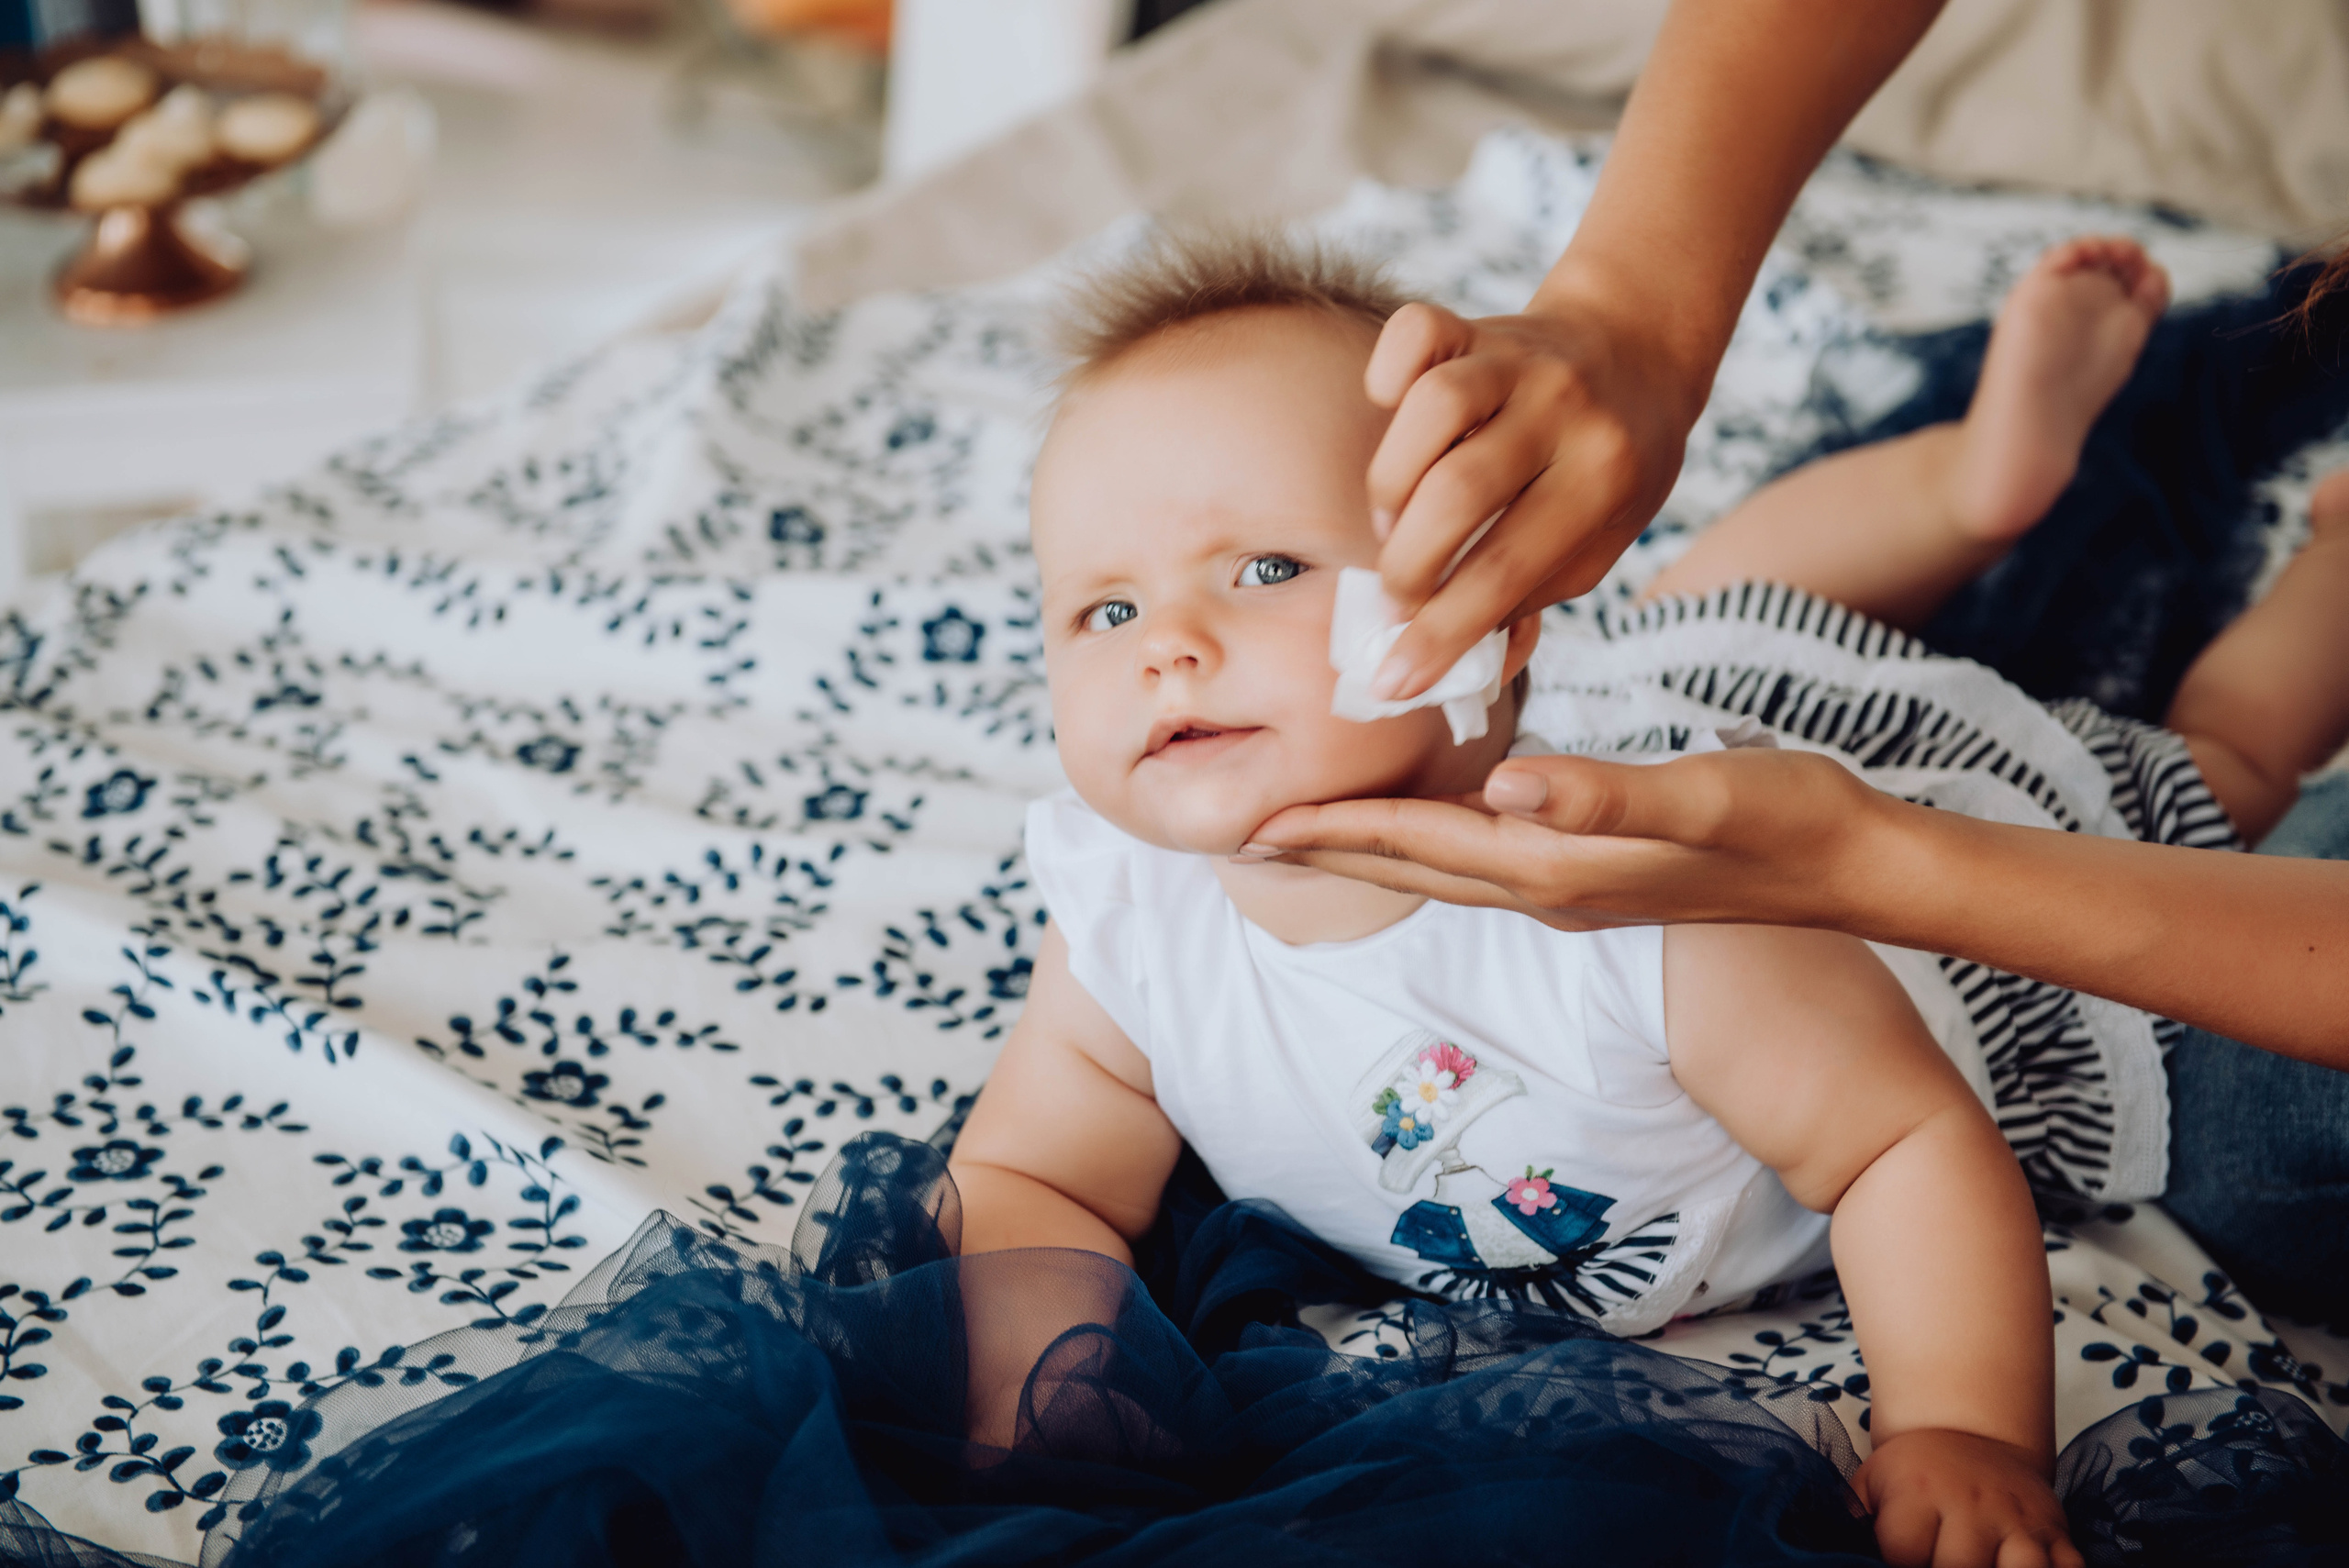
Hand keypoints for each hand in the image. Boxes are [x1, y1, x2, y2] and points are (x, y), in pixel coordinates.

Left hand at [1241, 747, 1890, 929]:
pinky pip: (1485, 862)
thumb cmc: (1783, 818)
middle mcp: (1550, 888)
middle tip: (1249, 832)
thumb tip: (1502, 782)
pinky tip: (1434, 823)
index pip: (1419, 844)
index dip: (1336, 829)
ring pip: (1443, 869)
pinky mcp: (1599, 875)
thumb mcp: (1697, 796)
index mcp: (1556, 866)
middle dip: (1329, 850)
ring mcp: (1574, 888)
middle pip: (1411, 868)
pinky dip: (1434, 842)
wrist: (1854, 866)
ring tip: (1313, 832)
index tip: (1258, 819)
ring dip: (1373, 851)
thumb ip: (1600, 792)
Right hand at [1361, 289, 1703, 700]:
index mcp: (1604, 478)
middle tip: (1402, 596)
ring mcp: (1518, 359)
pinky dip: (1387, 372)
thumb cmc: (1612, 467)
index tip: (1393, 681)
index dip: (1441, 634)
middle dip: (1409, 567)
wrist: (1641, 350)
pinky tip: (1389, 410)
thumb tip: (1455, 664)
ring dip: (1391, 486)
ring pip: (1432, 407)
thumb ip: (1532, 594)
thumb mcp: (1603, 539)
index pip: (1506, 570)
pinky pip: (1415, 333)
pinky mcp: (1476, 325)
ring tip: (1397, 524)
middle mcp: (1564, 411)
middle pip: (1458, 492)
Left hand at [1857, 1429, 2081, 1567]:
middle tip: (1938, 1564)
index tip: (1904, 1559)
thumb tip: (1838, 1553)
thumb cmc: (1915, 1474)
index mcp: (1920, 1490)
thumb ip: (1855, 1521)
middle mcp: (1975, 1504)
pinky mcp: (2058, 1533)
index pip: (1903, 1554)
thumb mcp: (1873, 1484)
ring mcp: (2021, 1520)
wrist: (1974, 1435)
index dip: (1902, 1565)